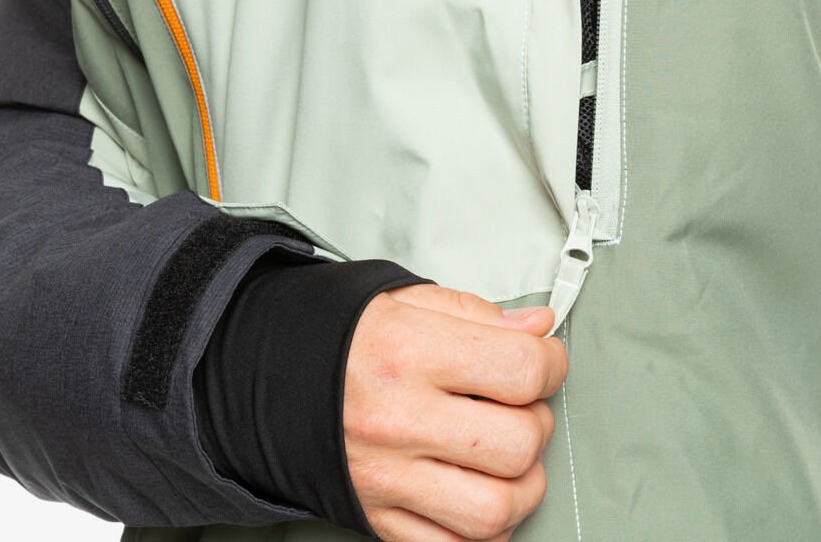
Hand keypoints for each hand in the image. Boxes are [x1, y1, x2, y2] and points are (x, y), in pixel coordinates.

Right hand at [343, 285, 566, 541]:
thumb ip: (479, 314)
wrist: (270, 377)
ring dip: (522, 486)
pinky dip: (483, 528)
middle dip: (536, 424)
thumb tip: (539, 330)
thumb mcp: (406, 300)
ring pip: (495, 511)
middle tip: (520, 407)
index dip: (551, 364)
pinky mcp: (380, 520)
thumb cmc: (340, 339)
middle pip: (517, 444)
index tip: (545, 362)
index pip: (519, 369)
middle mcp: (399, 418)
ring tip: (507, 457)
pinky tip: (477, 490)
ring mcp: (389, 477)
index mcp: (409, 352)